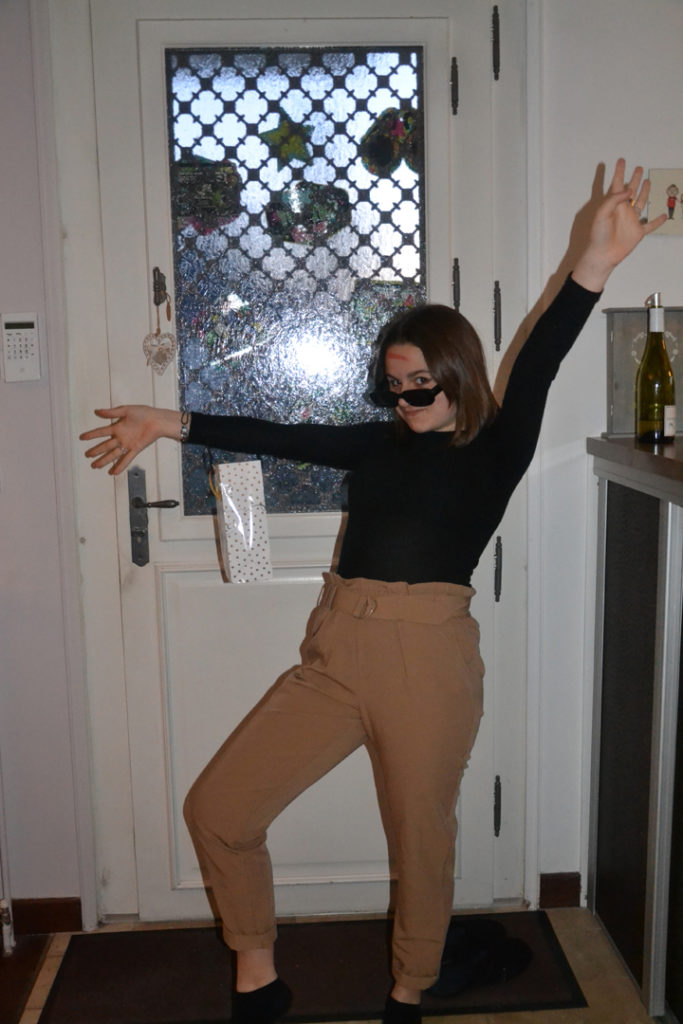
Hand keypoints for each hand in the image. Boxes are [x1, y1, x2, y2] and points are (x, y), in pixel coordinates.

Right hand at [80, 405, 181, 474]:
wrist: (158, 420)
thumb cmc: (144, 413)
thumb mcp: (126, 410)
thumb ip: (111, 412)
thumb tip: (96, 412)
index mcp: (117, 427)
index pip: (100, 432)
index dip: (91, 435)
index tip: (81, 437)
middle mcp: (121, 437)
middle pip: (105, 446)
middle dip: (95, 451)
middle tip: (87, 456)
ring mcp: (127, 444)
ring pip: (113, 455)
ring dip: (104, 461)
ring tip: (95, 466)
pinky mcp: (135, 449)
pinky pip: (126, 459)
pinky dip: (120, 466)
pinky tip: (113, 473)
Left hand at [572, 158, 667, 292]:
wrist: (602, 255)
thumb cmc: (598, 235)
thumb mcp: (602, 214)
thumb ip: (613, 200)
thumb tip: (628, 191)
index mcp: (613, 205)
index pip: (617, 184)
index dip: (619, 172)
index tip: (621, 160)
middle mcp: (623, 210)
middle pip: (631, 190)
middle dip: (634, 179)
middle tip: (638, 168)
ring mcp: (631, 221)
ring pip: (641, 203)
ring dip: (644, 192)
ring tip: (647, 181)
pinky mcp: (637, 232)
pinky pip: (650, 225)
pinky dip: (657, 221)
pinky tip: (663, 215)